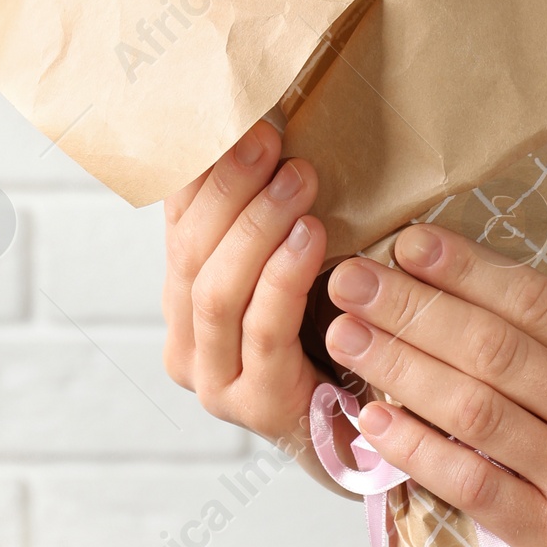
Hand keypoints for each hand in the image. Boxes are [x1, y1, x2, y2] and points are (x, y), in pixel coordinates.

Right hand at [162, 122, 330, 469]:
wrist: (369, 431)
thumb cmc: (337, 333)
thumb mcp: (298, 263)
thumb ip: (275, 215)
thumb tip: (274, 122)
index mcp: (183, 297)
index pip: (177, 219)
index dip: (200, 166)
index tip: (233, 114)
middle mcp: (185, 340)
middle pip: (189, 251)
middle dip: (229, 187)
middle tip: (269, 139)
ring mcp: (213, 380)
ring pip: (215, 291)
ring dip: (256, 227)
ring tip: (298, 179)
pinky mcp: (254, 406)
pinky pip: (261, 331)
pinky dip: (283, 277)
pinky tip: (311, 238)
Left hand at [323, 225, 546, 546]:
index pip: (541, 301)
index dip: (468, 267)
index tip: (408, 240)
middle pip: (496, 346)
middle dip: (412, 305)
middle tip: (348, 276)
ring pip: (478, 407)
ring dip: (401, 365)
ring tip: (343, 334)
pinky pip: (478, 487)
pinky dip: (420, 450)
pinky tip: (373, 422)